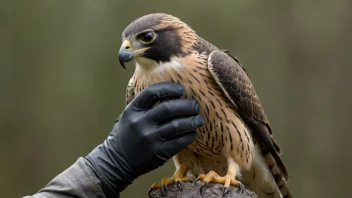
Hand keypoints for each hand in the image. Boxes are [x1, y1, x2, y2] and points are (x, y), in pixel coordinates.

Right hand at [85, 82, 203, 196]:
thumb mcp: (129, 116)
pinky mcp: (158, 153)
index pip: (152, 93)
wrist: (117, 161)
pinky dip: (189, 136)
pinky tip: (192, 133)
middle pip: (169, 108)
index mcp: (132, 110)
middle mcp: (141, 123)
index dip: (169, 88)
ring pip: (177, 125)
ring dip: (192, 121)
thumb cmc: (126, 135)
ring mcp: (150, 139)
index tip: (181, 89)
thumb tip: (172, 94)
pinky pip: (179, 142)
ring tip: (199, 119)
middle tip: (195, 105)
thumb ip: (145, 106)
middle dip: (186, 105)